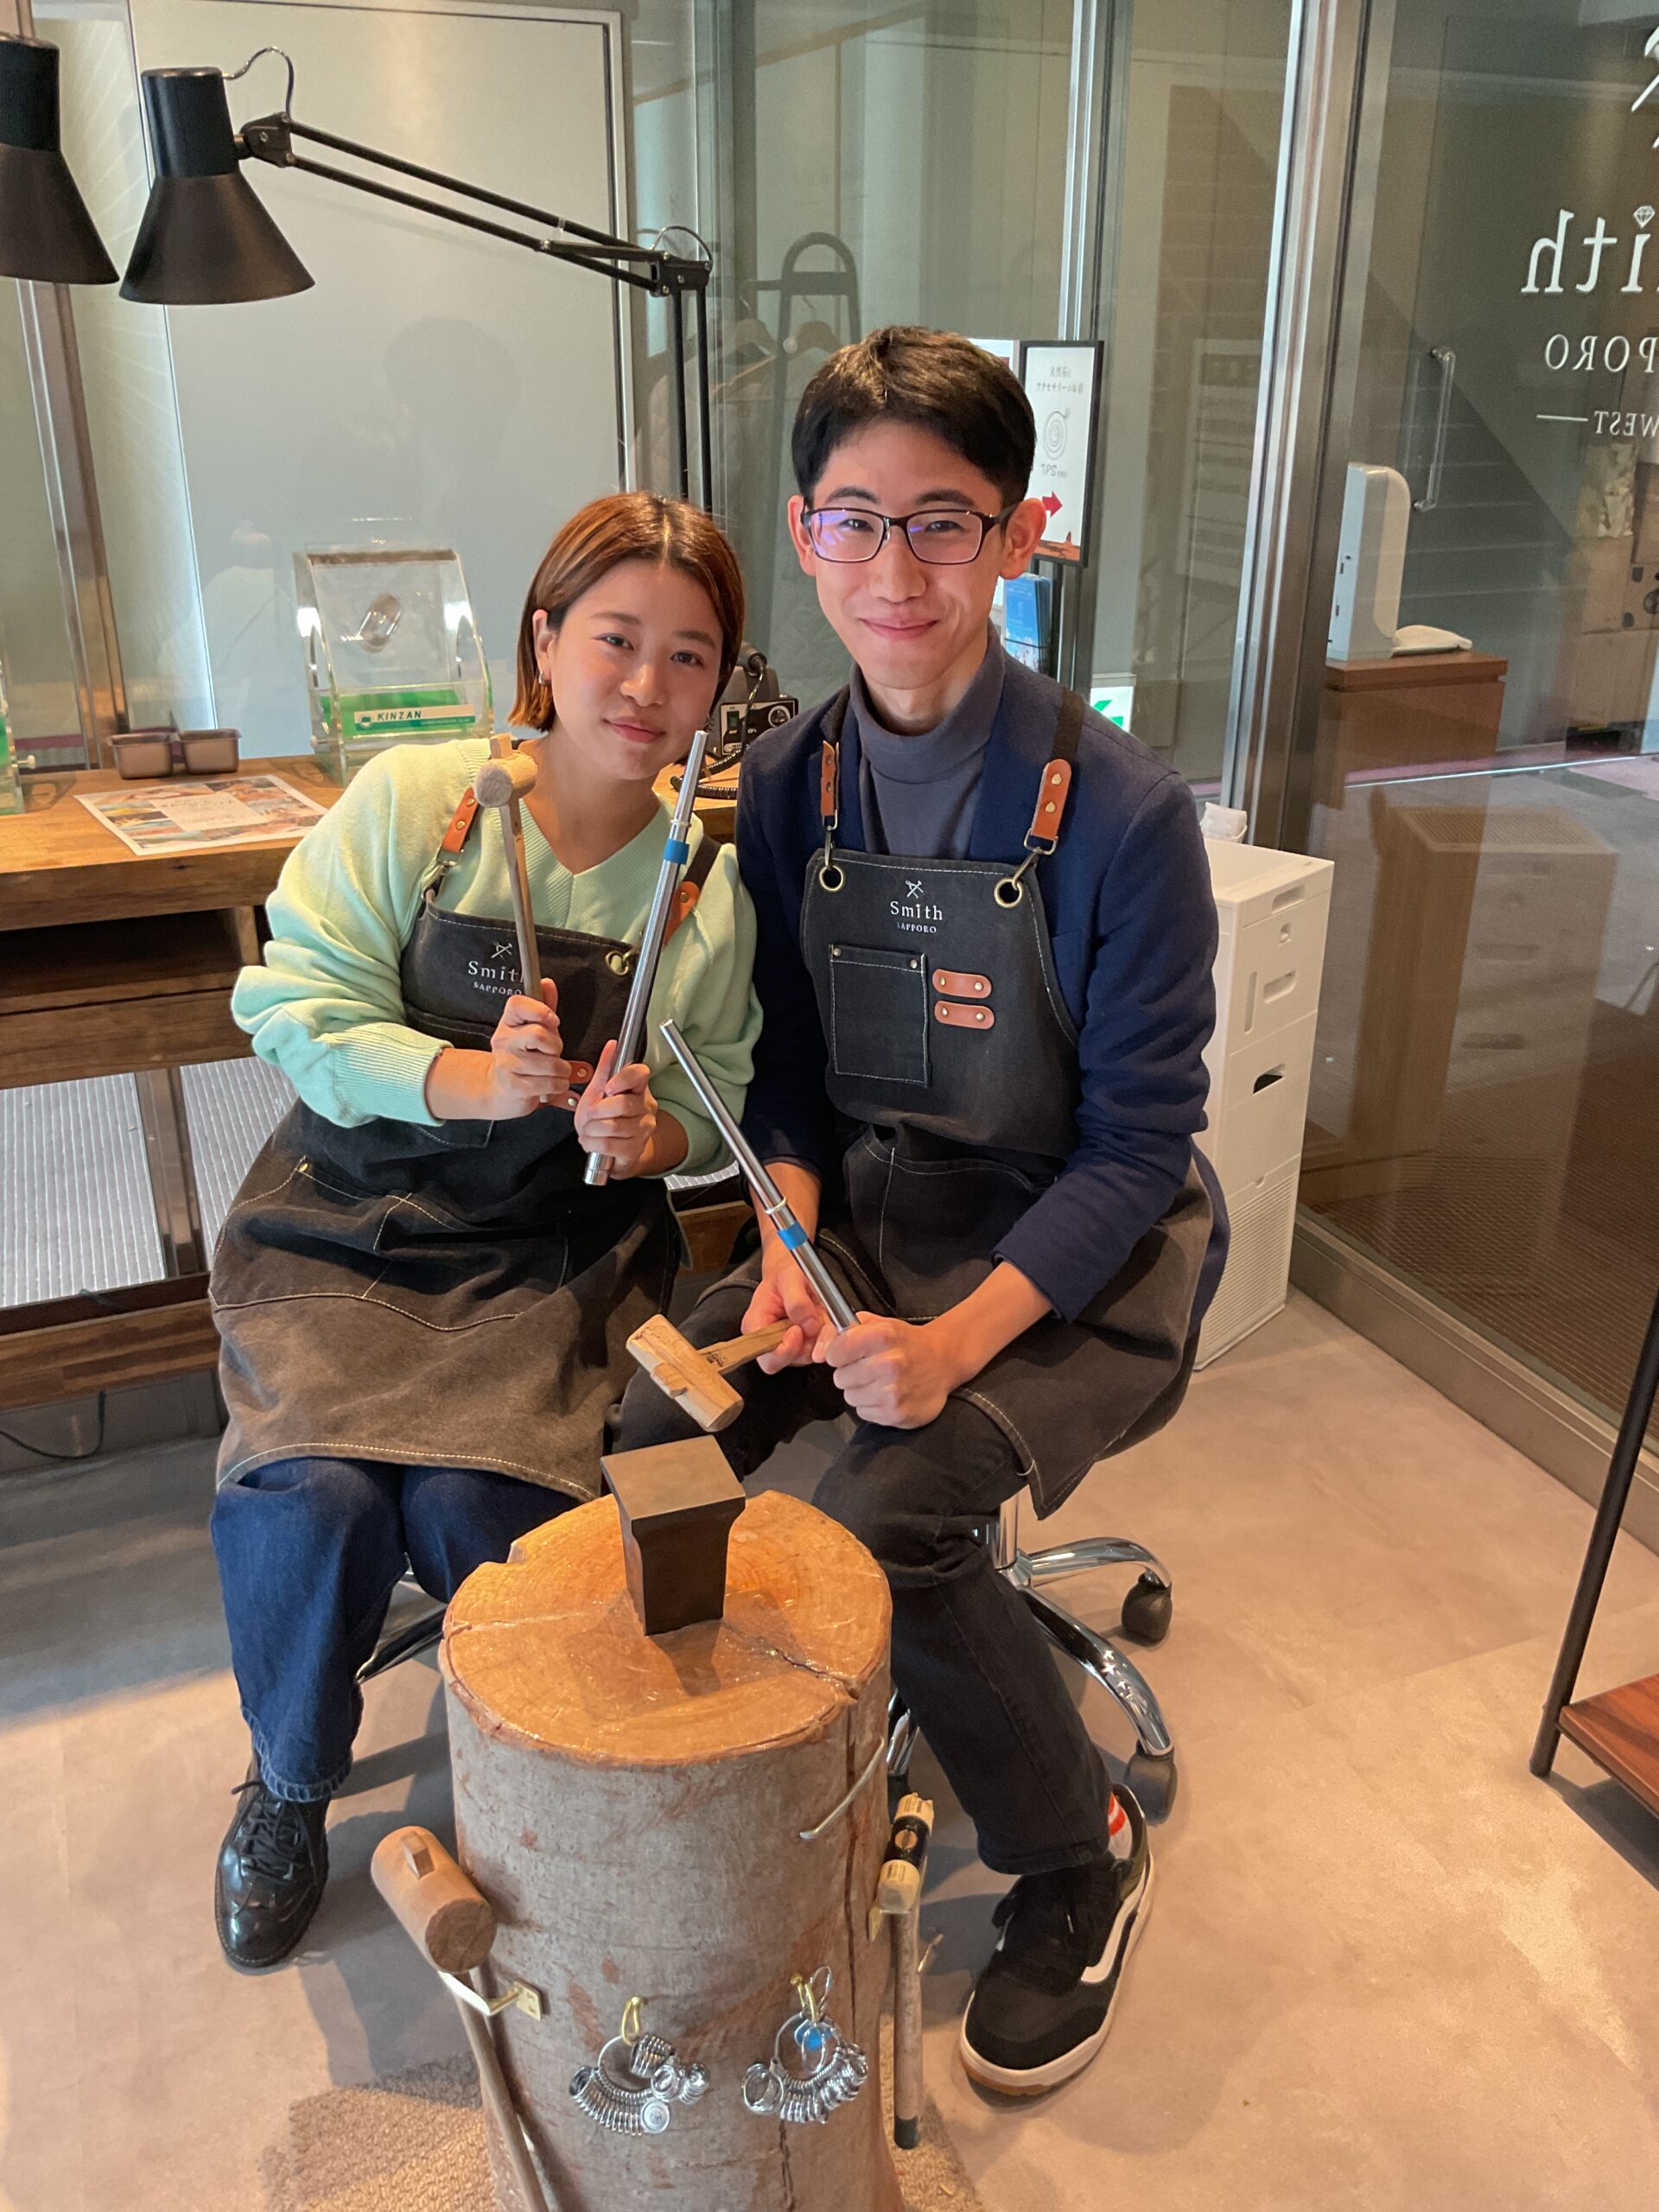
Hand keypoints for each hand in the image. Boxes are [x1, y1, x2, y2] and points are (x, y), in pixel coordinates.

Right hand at [480, 981, 568, 1116]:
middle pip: (538, 1034)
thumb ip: (543, 1008)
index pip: (517, 1004)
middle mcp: (503, 1041)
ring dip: (562, 1070)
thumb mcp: (534, 1030)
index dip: (540, 1010)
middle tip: (555, 1053)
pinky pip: (549, 1083)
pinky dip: (559, 1085)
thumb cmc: (524, 1058)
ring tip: (556, 1072)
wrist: (503, 1090)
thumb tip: (547, 983)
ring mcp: (506, 1064)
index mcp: (508, 1023)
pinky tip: (553, 1084)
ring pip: (549, 1063)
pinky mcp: (513, 1086)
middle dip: (556, 1046)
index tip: (553, 1021)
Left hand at [573, 1040, 658, 1174]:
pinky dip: (593, 1144)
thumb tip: (612, 1045)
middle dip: (596, 1111)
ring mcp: (643, 1129)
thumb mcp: (599, 1090)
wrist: (610, 1150)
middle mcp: (646, 1107)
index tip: (608, 1088)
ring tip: (589, 1130)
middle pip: (622, 1104)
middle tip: (590, 1116)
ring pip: (614, 1126)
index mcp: (638, 1088)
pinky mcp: (635, 1149)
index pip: (640, 1074)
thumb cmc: (604, 1118)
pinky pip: (610, 1145)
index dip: (622, 1079)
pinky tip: (591, 1141)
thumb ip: (605, 1068)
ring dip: (592, 1130)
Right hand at [743, 1235, 832, 1369]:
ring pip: (809, 1355)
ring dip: (820, 1337)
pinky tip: (824, 1317)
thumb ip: (796, 1301)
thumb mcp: (789, 1277)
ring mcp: (789, 1343)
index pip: (768, 1358)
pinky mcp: (805, 1341)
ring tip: (820, 1313)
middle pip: (791, 1360)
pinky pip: (820, 1346)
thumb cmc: (785, 1272)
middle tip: (816, 1320)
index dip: (786, 1351)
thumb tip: (808, 1325)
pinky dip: (827, 1334)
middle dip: (808, 1343)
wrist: (793, 1268)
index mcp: (757, 1326)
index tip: (797, 1330)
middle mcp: (771, 1340)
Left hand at [814, 1312, 966, 1428]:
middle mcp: (888, 1363)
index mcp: (882, 1336)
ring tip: (880, 1382)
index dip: (838, 1354)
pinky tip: (888, 1394)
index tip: (846, 1354)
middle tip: (869, 1369)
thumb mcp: (882, 1324)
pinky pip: (864, 1412)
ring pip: (850, 1397)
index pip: (835, 1352)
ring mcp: (893, 1391)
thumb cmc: (908, 1343)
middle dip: (850, 1374)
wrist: (943, 1361)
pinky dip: (872, 1405)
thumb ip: (849, 1328)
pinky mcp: (896, 1413)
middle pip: (840, 1378)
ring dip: (861, 1391)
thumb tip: (822, 1347)